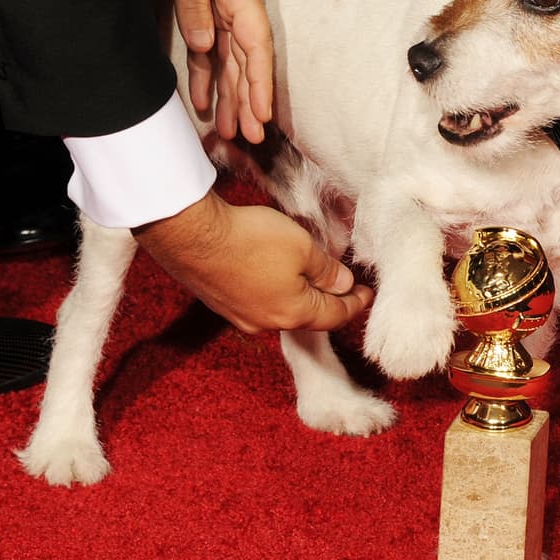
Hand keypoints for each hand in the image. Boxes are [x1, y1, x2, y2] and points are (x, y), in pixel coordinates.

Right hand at [132, 191, 373, 332]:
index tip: (367, 293)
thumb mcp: (302, 247)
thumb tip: (342, 284)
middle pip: (307, 315)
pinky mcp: (220, 302)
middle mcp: (266, 323)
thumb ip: (326, 270)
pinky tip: (272, 272)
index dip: (355, 303)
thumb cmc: (250, 239)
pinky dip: (272, 289)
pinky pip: (256, 300)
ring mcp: (240, 316)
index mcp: (294, 314)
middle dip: (327, 299)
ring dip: (298, 293)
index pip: (335, 314)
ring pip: (280, 308)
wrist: (192, 236)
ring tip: (308, 274)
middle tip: (344, 284)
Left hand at [164, 0, 274, 143]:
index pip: (257, 49)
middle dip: (249, 101)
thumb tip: (205, 47)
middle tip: (250, 140)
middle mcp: (239, 3)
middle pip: (247, 61)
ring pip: (230, 59)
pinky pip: (210, 47)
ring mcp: (224, 5)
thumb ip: (196, 7)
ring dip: (230, 94)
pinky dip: (207, 74)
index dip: (260, 86)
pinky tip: (204, 99)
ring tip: (229, 131)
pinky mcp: (207, 4)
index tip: (263, 118)